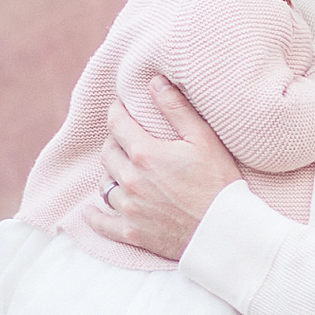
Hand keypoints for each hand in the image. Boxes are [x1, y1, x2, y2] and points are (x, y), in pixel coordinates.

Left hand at [85, 78, 240, 259]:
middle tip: (125, 138)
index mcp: (146, 154)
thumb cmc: (219, 183)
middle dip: (114, 141)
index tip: (120, 108)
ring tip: (121, 170)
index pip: (117, 125)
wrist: (224, 231)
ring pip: (105, 184)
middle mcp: (131, 180)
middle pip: (108, 154)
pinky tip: (90, 210)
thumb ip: (177, 109)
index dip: (117, 112)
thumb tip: (155, 81)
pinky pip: (102, 223)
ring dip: (111, 174)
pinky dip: (94, 216)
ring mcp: (129, 208)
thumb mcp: (204, 139)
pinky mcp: (131, 232)